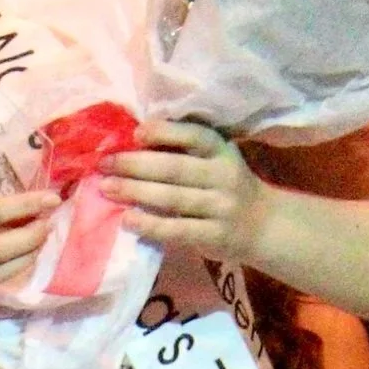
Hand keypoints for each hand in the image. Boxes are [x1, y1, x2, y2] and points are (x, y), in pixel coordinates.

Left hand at [104, 120, 268, 261]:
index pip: (195, 136)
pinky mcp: (216, 236)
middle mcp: (224, 176)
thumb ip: (186, 153)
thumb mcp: (217, 162)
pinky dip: (150, 225)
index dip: (165, 132)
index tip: (136, 133)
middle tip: (104, 164)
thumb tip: (132, 145)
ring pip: (172, 198)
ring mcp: (221, 207)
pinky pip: (177, 230)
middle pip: (174, 168)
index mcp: (222, 152)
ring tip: (106, 188)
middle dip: (135, 164)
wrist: (264, 226)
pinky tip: (128, 220)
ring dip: (135, 192)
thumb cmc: (227, 187)